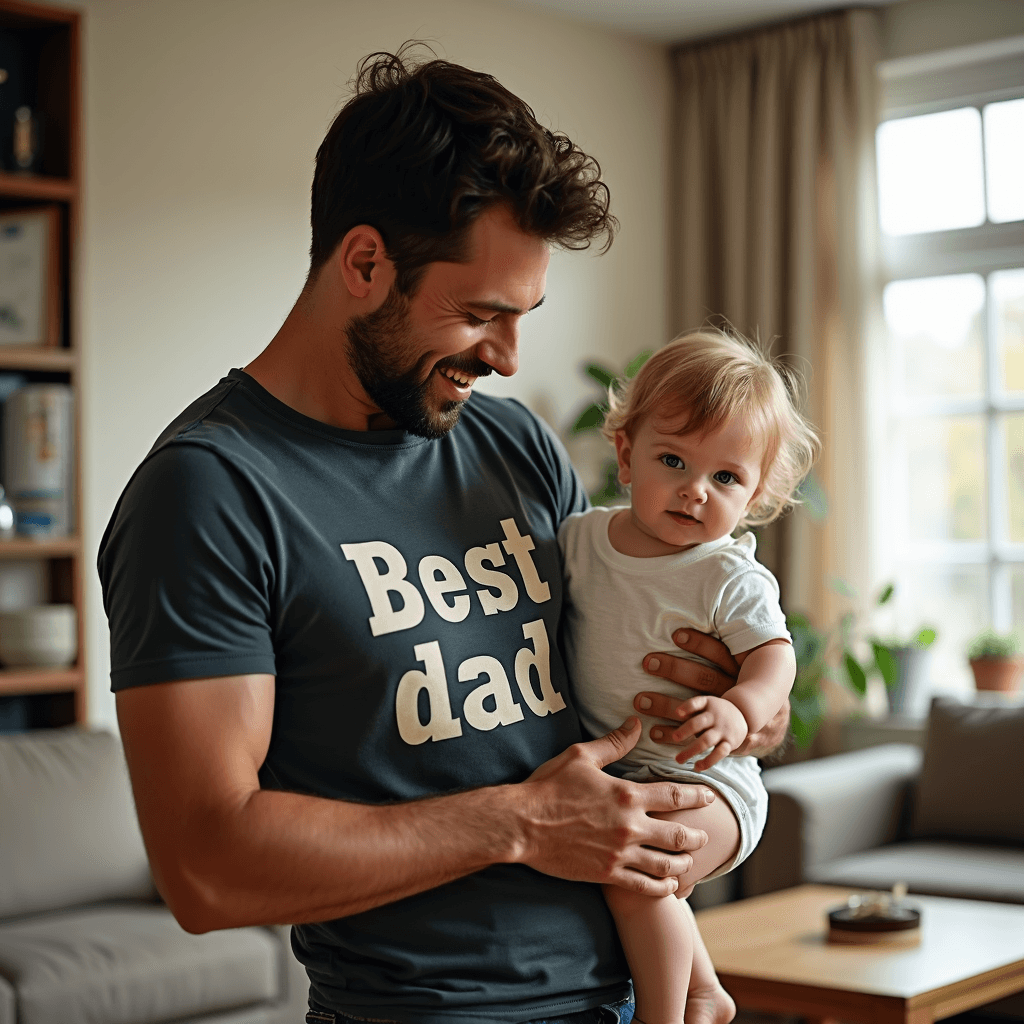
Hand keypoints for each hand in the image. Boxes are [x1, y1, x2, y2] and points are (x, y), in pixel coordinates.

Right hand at [517, 717, 715, 895]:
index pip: (675, 797)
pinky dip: (663, 888)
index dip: (698, 797)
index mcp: (626, 795)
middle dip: (697, 836)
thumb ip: (613, 743)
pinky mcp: (607, 874)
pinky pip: (644, 886)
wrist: (522, 824)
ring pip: (666, 865)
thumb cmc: (549, 787)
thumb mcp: (581, 756)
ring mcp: (619, 853)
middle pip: (678, 835)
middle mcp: (629, 826)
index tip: (710, 797)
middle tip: (705, 835)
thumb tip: (635, 724)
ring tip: (690, 862)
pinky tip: (669, 886)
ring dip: (684, 863)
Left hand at [635, 629, 789, 757]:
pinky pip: (695, 736)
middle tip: (648, 662)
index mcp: (740, 670)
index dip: (699, 643)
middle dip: (674, 669)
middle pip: (703, 678)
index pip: (719, 652)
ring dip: (666, 705)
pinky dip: (673, 735)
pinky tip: (653, 732)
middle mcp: (733, 691)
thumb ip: (733, 645)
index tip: (676, 634)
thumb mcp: (748, 663)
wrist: (772, 724)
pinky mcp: (720, 736)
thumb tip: (719, 607)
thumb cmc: (749, 684)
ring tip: (640, 700)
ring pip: (696, 710)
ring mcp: (728, 715)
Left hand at [667, 695, 748, 770]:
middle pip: (698, 723)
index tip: (677, 713)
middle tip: (674, 738)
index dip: (687, 707)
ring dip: (692, 750)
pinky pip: (719, 753)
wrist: (743, 715)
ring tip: (679, 760)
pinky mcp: (729, 743)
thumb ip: (692, 707)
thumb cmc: (716, 710)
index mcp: (708, 705)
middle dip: (685, 731)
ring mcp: (722, 731)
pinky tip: (697, 767)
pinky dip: (708, 761)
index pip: (696, 703)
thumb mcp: (707, 703)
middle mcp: (715, 717)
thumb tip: (678, 714)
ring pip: (706, 741)